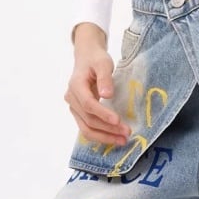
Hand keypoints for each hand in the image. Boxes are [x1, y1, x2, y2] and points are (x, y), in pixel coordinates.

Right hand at [65, 23, 131, 146]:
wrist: (87, 58)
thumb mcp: (103, 63)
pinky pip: (88, 129)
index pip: (89, 104)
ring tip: (123, 140)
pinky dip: (101, 136)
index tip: (118, 120)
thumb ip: (105, 78)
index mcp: (75, 86)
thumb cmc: (96, 59)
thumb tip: (107, 95)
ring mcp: (74, 108)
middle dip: (108, 129)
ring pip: (86, 129)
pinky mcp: (79, 114)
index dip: (103, 114)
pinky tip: (114, 138)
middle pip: (88, 120)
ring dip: (105, 137)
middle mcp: (71, 99)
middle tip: (127, 133)